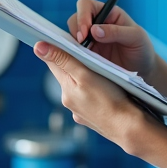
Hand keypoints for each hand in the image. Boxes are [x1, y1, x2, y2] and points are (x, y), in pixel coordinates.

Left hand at [34, 41, 153, 152]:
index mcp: (66, 89)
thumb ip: (63, 59)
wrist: (128, 128)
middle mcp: (69, 101)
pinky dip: (93, 93)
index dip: (57, 49)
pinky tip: (105, 92)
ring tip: (100, 73)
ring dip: (84, 78)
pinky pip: (88, 99)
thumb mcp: (86, 74)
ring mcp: (79, 111)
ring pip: (78, 87)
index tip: (62, 39)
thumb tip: (38, 47)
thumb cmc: (110, 99)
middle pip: (66, 74)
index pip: (53, 62)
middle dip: (73, 63)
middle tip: (87, 52)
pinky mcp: (91, 118)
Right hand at [68, 0, 155, 79]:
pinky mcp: (86, 54)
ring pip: (71, 36)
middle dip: (76, 31)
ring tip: (84, 55)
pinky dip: (75, 55)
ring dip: (74, 44)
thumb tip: (94, 30)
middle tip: (82, 45)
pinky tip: (82, 62)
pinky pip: (74, 52)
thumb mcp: (136, 37)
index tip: (86, 32)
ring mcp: (89, 40)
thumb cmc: (142, 48)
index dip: (82, 16)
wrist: (143, 70)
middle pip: (75, 19)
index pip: (86, 5)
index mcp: (107, 13)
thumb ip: (116, 31)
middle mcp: (95, 24)